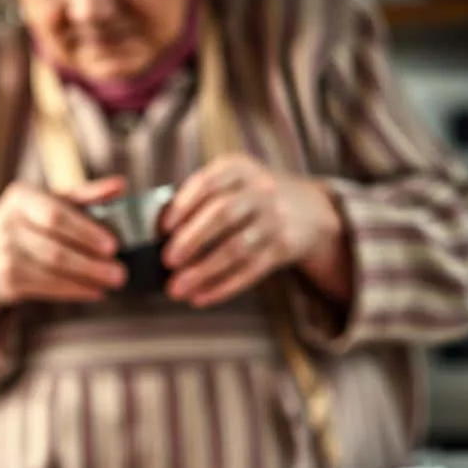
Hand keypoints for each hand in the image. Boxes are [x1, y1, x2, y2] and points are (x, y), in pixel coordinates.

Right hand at [0, 177, 128, 332]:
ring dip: (87, 279)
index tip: (113, 245)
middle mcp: (7, 225)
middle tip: (121, 271)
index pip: (55, 215)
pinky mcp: (8, 281)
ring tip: (115, 281)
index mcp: (20, 197)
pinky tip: (95, 291)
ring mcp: (4, 255)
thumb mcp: (48, 201)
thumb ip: (84, 194)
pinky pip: (47, 288)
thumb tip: (120, 185)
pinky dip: (75, 290)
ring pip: (52, 271)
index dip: (85, 231)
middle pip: (54, 248)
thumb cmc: (26, 222)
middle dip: (90, 263)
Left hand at [160, 155, 348, 307]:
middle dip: (192, 240)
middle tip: (166, 261)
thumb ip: (199, 199)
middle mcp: (261, 190)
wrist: (311, 210)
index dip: (184, 205)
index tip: (162, 228)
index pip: (209, 183)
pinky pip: (251, 270)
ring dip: (204, 271)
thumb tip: (156, 232)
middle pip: (223, 214)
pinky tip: (200, 298)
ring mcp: (276, 219)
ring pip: (237, 247)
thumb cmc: (250, 197)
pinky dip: (223, 287)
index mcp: (239, 169)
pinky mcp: (285, 248)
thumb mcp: (232, 182)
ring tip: (176, 288)